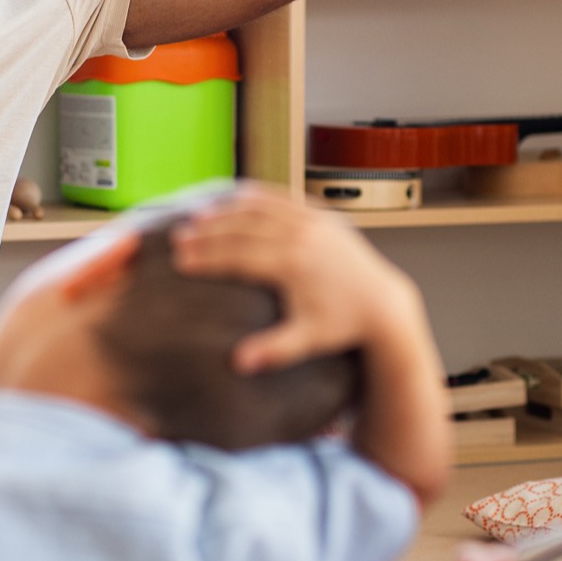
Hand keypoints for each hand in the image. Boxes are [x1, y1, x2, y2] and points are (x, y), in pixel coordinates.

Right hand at [170, 186, 419, 372]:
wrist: (383, 304)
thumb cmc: (342, 325)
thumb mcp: (307, 341)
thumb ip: (273, 351)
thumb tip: (238, 364)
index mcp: (294, 264)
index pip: (238, 256)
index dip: (206, 258)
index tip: (179, 261)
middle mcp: (302, 236)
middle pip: (242, 228)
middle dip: (207, 232)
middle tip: (178, 237)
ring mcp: (313, 221)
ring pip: (260, 208)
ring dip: (226, 210)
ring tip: (197, 215)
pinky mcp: (322, 215)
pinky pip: (283, 198)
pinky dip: (257, 196)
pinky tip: (236, 197)